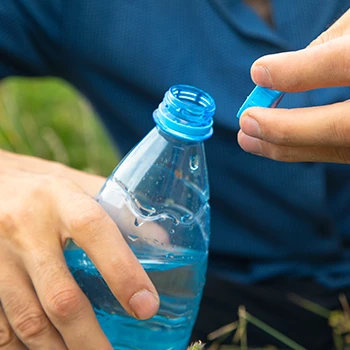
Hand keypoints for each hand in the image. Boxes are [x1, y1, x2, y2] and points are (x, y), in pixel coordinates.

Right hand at [0, 151, 158, 348]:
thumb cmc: (42, 188)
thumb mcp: (78, 186)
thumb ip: (117, 210)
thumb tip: (162, 242)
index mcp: (60, 197)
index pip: (95, 231)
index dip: (123, 272)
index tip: (146, 307)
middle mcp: (25, 226)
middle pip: (61, 296)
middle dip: (90, 339)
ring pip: (29, 321)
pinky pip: (0, 326)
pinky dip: (24, 347)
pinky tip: (47, 349)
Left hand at [238, 9, 349, 162]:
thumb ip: (330, 43)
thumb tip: (281, 73)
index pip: (344, 65)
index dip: (298, 72)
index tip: (259, 71)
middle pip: (342, 127)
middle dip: (287, 129)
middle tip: (246, 121)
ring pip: (339, 149)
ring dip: (286, 148)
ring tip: (247, 140)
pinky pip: (341, 151)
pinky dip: (304, 148)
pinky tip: (275, 143)